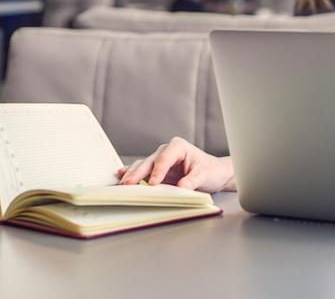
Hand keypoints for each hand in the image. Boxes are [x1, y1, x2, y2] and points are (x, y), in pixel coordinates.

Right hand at [116, 137, 235, 192]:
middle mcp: (166, 151)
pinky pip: (142, 170)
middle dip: (138, 173)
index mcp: (178, 146)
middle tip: (128, 184)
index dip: (157, 171)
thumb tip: (180, 188)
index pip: (164, 158)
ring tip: (122, 184)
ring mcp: (159, 160)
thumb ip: (192, 181)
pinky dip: (132, 173)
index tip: (152, 184)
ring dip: (132, 175)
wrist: (214, 173)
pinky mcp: (156, 169)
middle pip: (149, 162)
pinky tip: (120, 175)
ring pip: (142, 165)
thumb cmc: (210, 170)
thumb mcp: (204, 175)